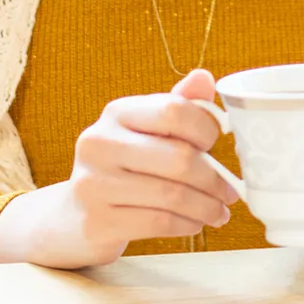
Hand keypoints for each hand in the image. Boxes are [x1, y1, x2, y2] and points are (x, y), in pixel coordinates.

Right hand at [0, 69, 239, 268]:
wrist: (72, 216)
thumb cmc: (122, 166)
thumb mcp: (146, 131)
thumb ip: (177, 105)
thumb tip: (205, 78)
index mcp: (117, 112)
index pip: (175, 111)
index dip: (207, 130)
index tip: (217, 146)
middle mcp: (100, 142)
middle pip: (179, 159)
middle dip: (214, 179)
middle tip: (231, 193)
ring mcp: (94, 183)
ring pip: (172, 195)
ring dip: (206, 207)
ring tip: (219, 212)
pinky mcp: (97, 221)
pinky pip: (158, 223)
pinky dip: (186, 225)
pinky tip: (196, 224)